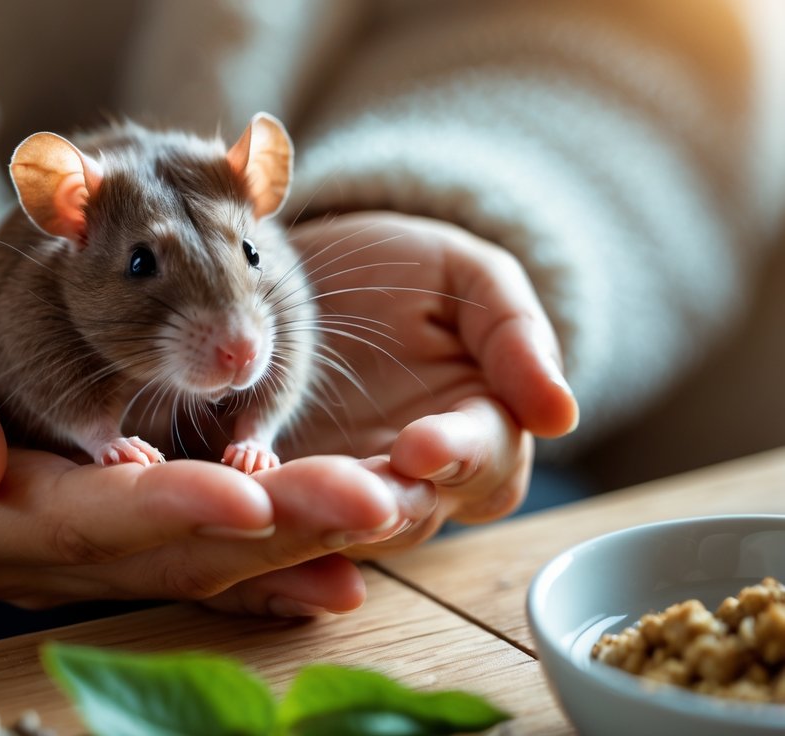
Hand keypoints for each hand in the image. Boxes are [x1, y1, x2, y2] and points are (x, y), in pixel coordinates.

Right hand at [0, 274, 415, 612]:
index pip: (82, 516)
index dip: (168, 506)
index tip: (251, 487)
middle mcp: (27, 554)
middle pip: (163, 549)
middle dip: (272, 526)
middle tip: (375, 502)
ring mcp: (65, 554)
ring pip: (191, 561)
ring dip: (291, 544)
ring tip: (387, 519)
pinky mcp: (94, 534)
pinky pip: (187, 556)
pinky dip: (263, 559)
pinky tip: (337, 559)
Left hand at [283, 212, 579, 547]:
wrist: (315, 268)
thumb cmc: (406, 271)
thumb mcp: (468, 279)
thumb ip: (516, 335)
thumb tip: (561, 415)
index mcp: (476, 435)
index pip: (484, 466)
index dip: (457, 458)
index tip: (422, 445)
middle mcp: (412, 481)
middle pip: (409, 513)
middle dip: (378, 503)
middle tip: (347, 489)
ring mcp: (341, 490)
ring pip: (336, 524)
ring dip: (310, 515)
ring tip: (278, 495)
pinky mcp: (277, 485)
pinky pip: (270, 509)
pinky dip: (254, 506)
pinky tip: (230, 487)